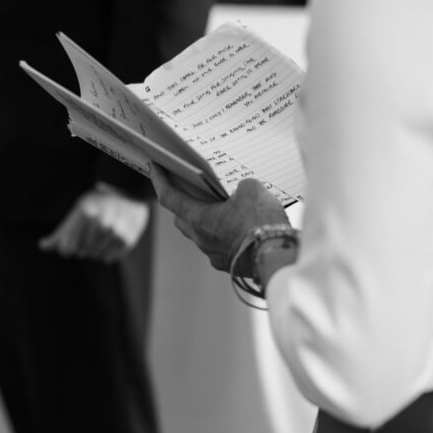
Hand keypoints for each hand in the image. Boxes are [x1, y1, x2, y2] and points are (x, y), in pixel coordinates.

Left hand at [40, 185, 150, 262]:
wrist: (128, 195)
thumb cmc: (96, 205)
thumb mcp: (77, 211)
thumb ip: (60, 232)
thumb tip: (42, 246)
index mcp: (84, 214)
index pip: (67, 248)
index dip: (67, 247)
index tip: (71, 240)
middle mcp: (100, 223)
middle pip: (81, 253)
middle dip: (82, 247)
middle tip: (89, 234)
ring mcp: (115, 232)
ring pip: (95, 256)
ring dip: (94, 251)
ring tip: (100, 236)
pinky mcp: (127, 240)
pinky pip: (109, 258)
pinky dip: (107, 254)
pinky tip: (109, 241)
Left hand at [150, 166, 287, 271]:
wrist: (279, 257)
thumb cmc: (262, 222)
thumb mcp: (251, 188)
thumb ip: (240, 185)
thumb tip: (242, 192)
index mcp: (199, 219)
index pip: (169, 197)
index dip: (159, 180)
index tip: (154, 167)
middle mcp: (201, 239)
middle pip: (182, 217)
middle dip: (182, 201)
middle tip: (188, 187)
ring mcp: (215, 255)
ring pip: (201, 234)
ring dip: (205, 219)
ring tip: (218, 205)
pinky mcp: (230, 264)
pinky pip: (220, 245)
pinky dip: (223, 233)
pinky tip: (238, 225)